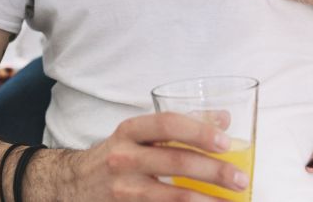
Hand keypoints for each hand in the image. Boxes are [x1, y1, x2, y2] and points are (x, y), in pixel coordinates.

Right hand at [64, 112, 248, 200]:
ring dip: (207, 201)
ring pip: (173, 197)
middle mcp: (124, 158)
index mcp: (130, 131)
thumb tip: (224, 119)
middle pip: (176, 162)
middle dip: (214, 172)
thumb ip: (180, 124)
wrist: (72, 186)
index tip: (226, 142)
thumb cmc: (117, 155)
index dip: (199, 131)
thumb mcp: (140, 134)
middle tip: (240, 179)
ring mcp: (123, 189)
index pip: (167, 124)